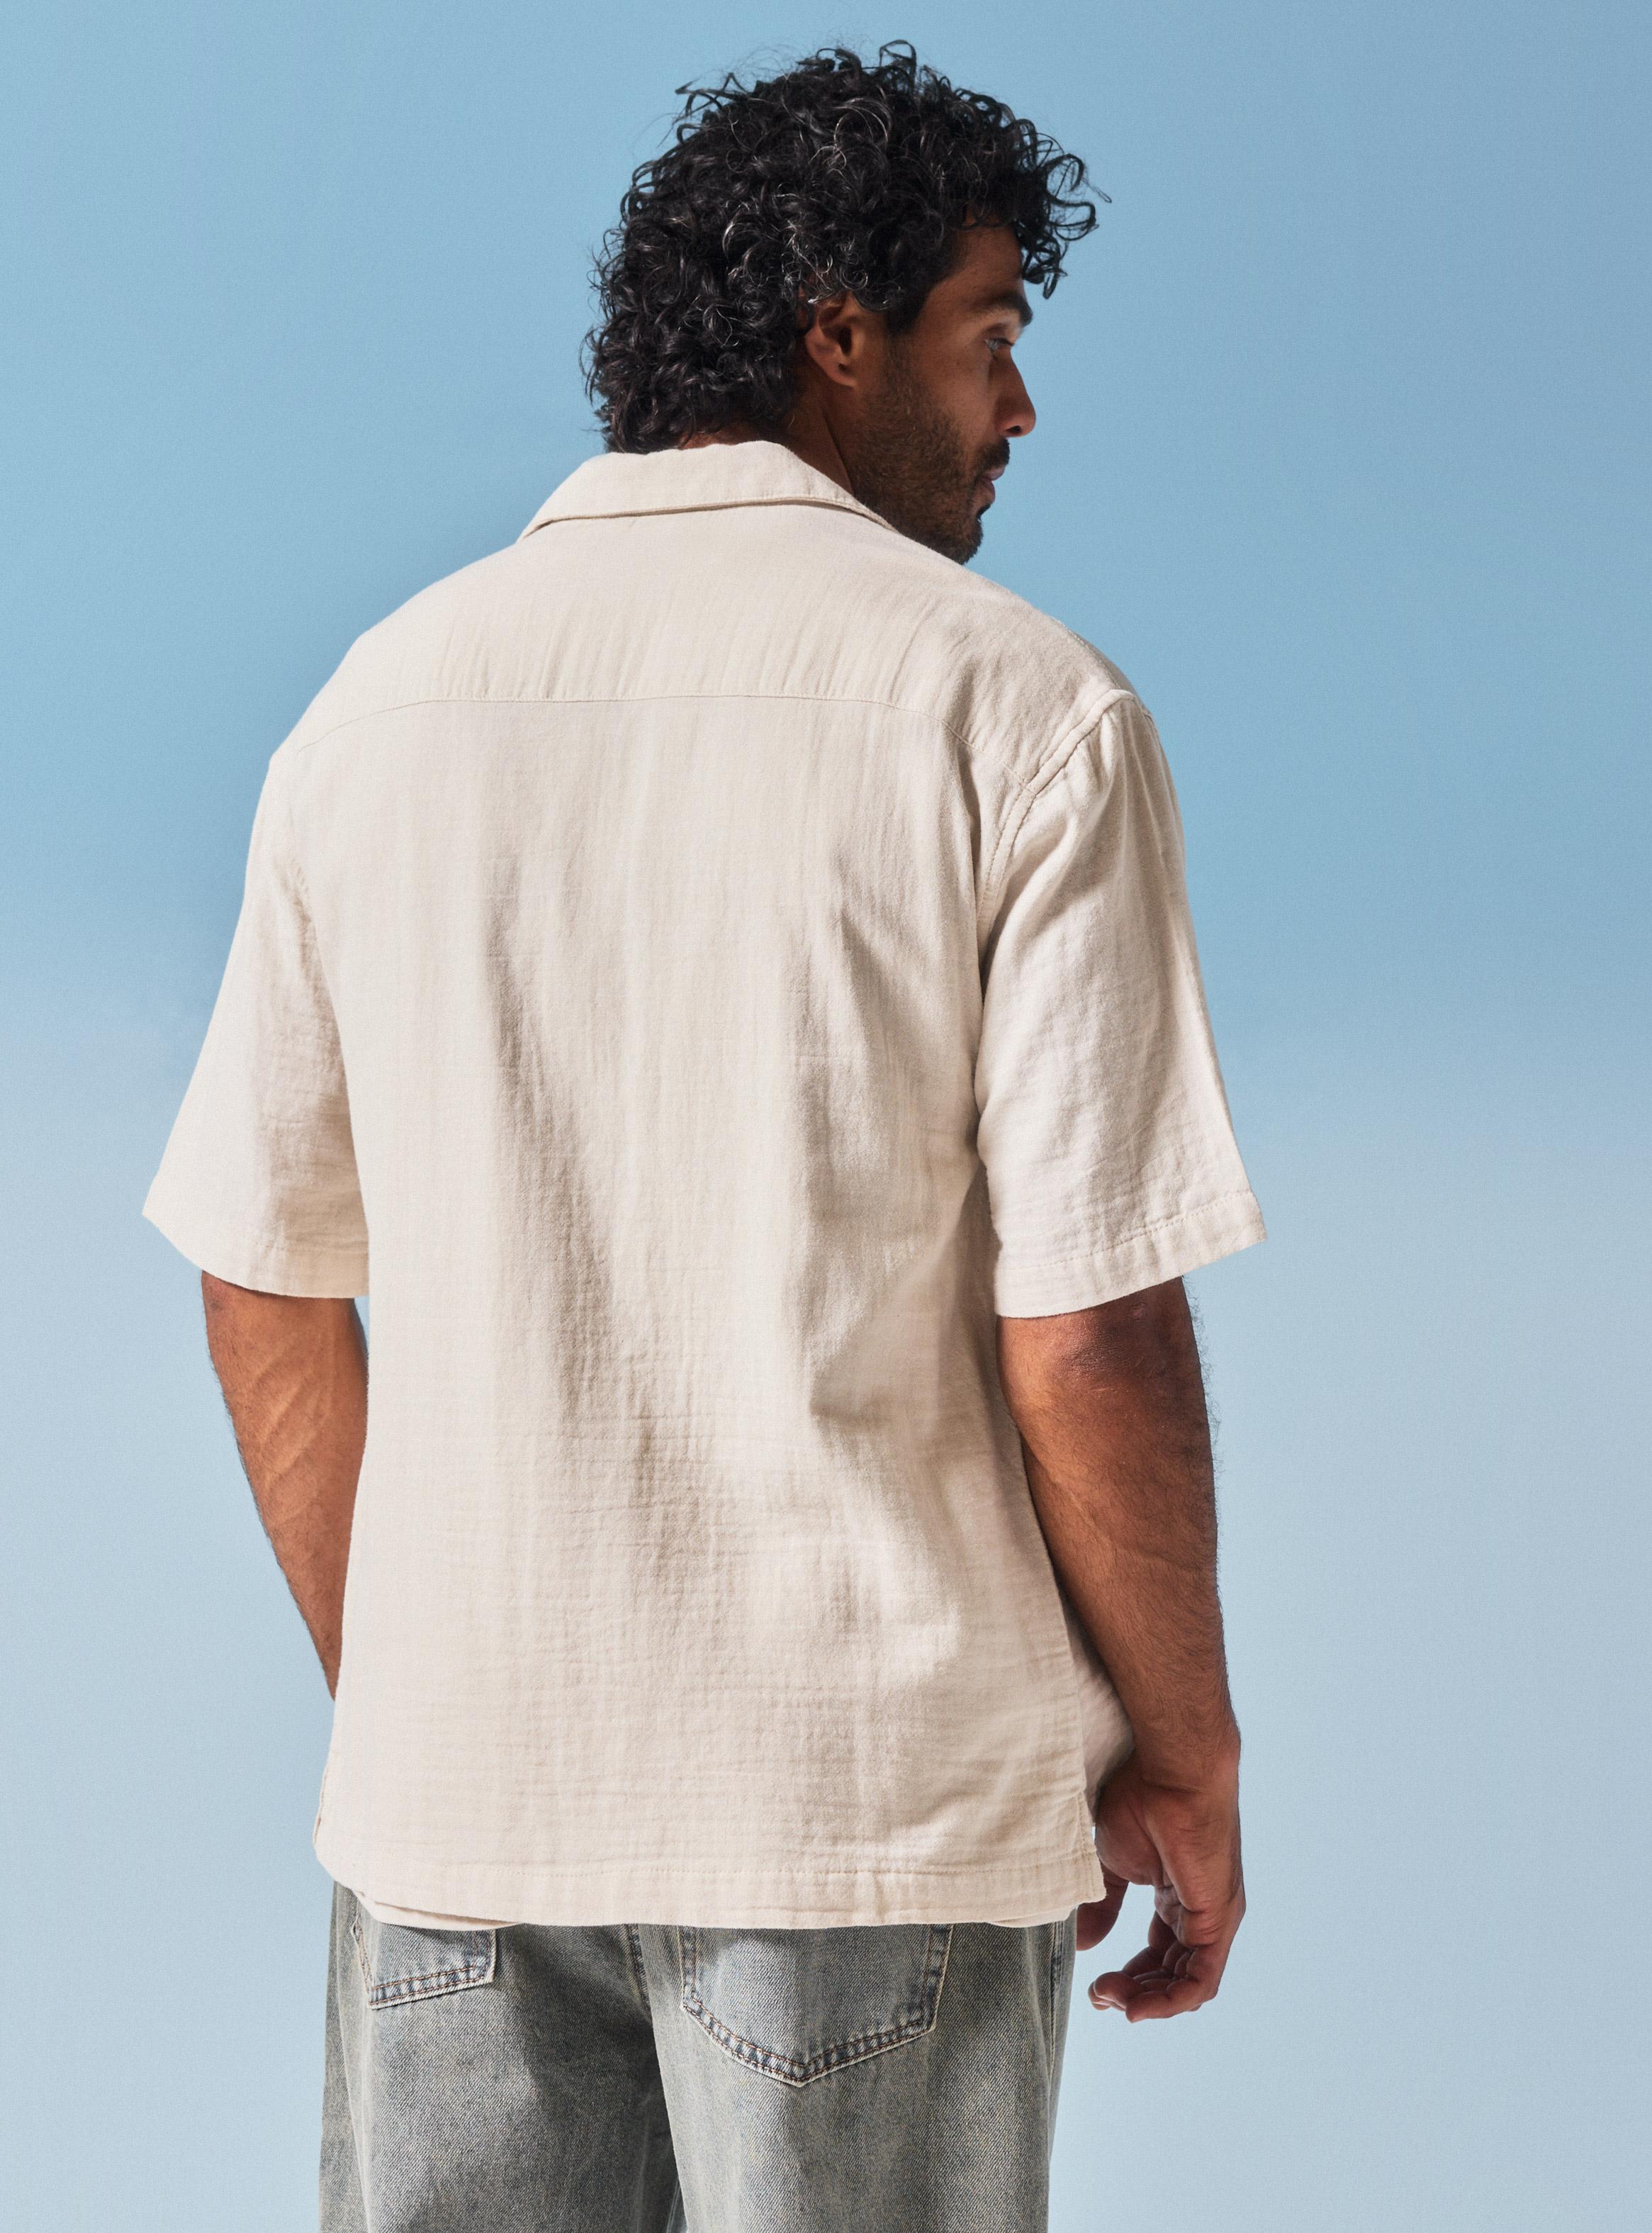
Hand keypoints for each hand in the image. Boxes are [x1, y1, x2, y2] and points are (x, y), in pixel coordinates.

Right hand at [1077, 1751, 1243, 2020]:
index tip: (1096, 1983)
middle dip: (1134, 1992)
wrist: (1169, 1774)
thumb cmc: (1142, 1802)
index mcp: (1177, 1897)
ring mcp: (1213, 1919)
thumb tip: (1084, 1945)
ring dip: (1147, 2000)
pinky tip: (1140, 2007)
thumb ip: (1103, 1906)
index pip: (1160, 1953)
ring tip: (1109, 1996)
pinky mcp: (1219, 1921)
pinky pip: (1201, 1980)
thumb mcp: (1113, 1865)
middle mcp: (1199, 1913)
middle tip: (1098, 1994)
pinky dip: (1172, 2001)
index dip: (1131, 1976)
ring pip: (1187, 1984)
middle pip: (1172, 1973)